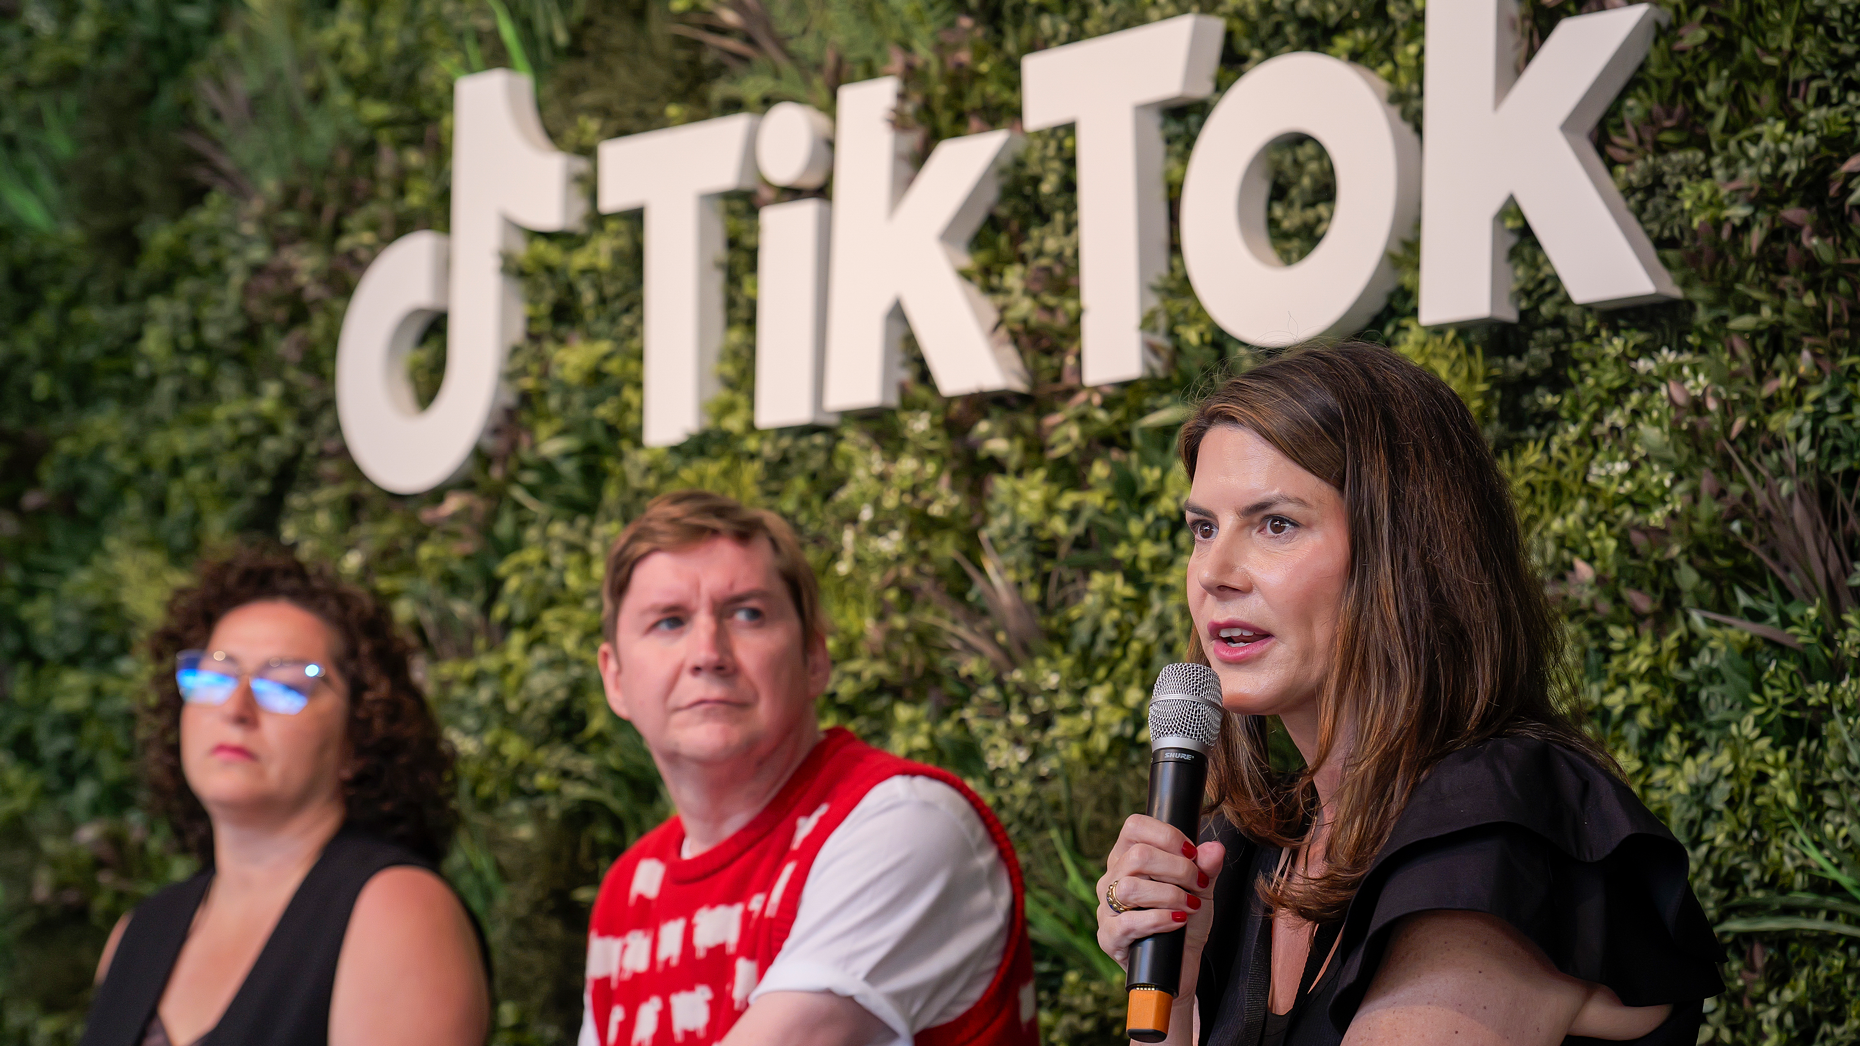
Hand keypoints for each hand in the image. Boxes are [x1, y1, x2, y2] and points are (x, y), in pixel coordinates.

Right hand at [1096, 814, 1225, 987]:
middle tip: (1199, 883)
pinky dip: (1159, 919)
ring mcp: (1106, 907)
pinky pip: (1128, 922)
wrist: (1181, 965)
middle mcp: (1112, 877)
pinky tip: (1177, 922)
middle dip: (1178, 868)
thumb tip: (1215, 848)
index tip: (1192, 854)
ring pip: (1130, 887)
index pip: (1134, 826)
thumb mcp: (1200, 890)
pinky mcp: (1109, 937)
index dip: (1167, 835)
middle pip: (1137, 855)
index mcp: (1128, 857)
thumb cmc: (1185, 921)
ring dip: (1169, 895)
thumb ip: (1207, 867)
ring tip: (1189, 906)